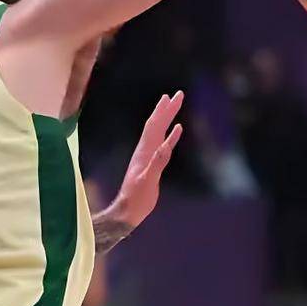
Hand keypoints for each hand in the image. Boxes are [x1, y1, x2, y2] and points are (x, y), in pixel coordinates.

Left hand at [113, 91, 184, 229]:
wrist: (128, 211)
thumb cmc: (136, 198)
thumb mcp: (147, 181)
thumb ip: (157, 163)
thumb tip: (166, 145)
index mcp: (144, 151)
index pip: (155, 126)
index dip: (162, 111)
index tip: (171, 97)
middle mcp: (145, 149)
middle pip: (157, 124)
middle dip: (167, 108)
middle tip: (178, 94)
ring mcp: (148, 155)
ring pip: (159, 131)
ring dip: (167, 117)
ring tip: (174, 105)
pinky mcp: (152, 163)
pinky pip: (163, 143)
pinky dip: (171, 135)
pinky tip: (177, 130)